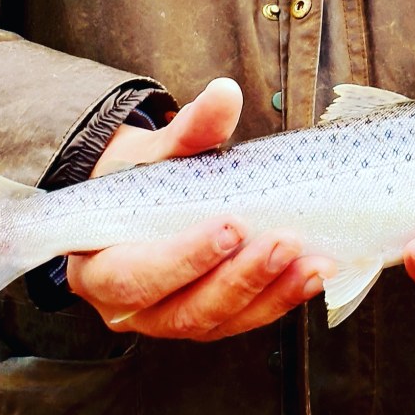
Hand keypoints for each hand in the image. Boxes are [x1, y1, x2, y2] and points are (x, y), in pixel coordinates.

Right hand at [67, 78, 333, 340]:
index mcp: (100, 269)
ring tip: (313, 263)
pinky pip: (244, 319)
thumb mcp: (151, 152)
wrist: (136, 201)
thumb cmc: (135, 179)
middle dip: (239, 279)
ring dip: (270, 294)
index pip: (138, 276)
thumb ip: (187, 130)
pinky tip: (314, 273)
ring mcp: (171, 320)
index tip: (231, 226)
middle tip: (283, 241)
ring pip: (220, 321)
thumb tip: (225, 93)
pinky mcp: (208, 320)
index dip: (185, 258)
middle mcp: (133, 308)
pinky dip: (281, 298)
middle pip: (186, 311)